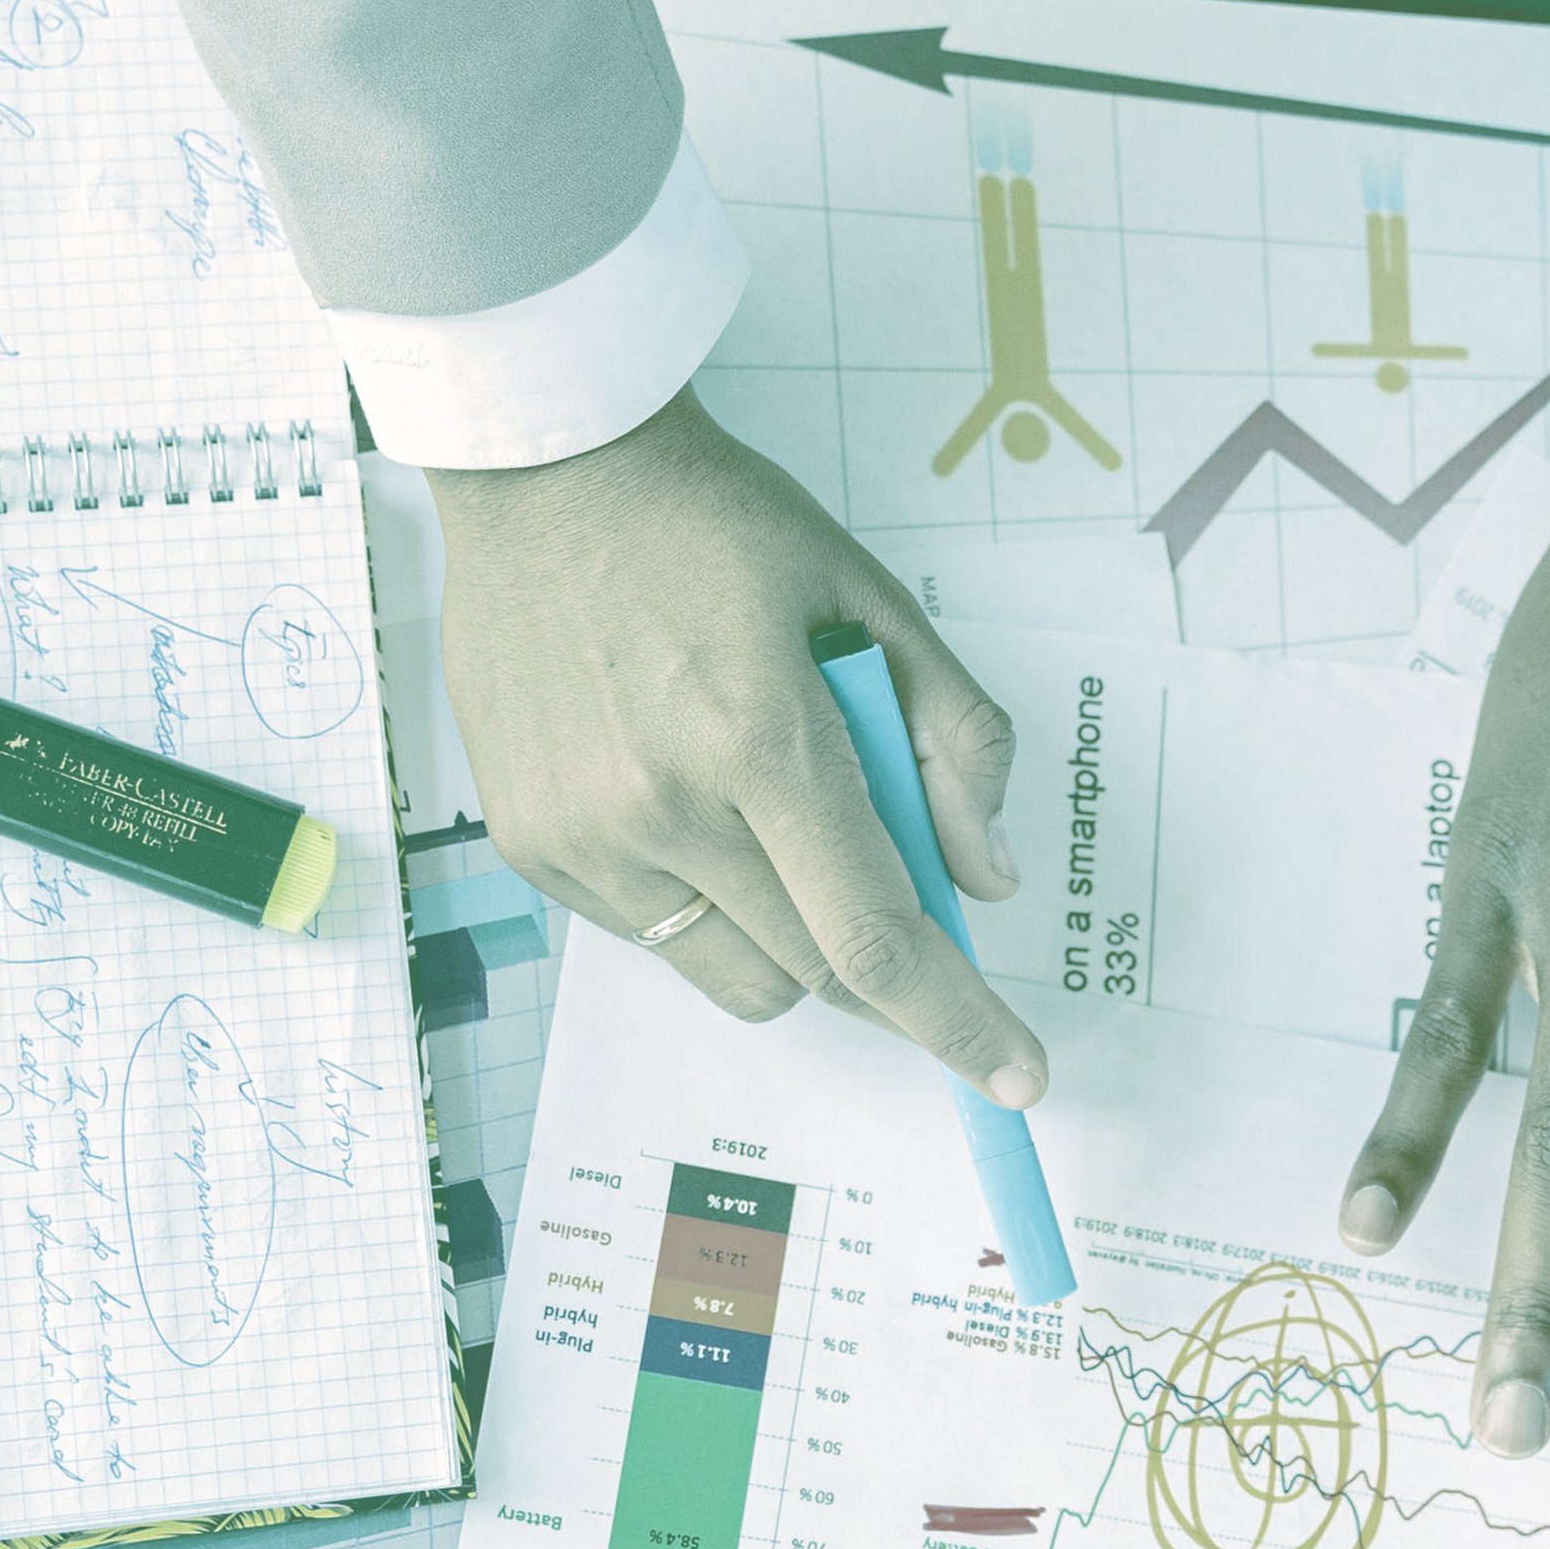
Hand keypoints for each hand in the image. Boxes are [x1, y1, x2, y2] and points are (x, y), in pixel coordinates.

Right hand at [428, 388, 1047, 1105]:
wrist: (544, 471)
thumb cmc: (713, 524)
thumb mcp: (869, 599)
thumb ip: (951, 740)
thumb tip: (986, 879)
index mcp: (760, 736)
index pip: (874, 933)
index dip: (956, 1020)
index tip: (1015, 1076)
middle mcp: (663, 804)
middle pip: (817, 973)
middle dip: (885, 967)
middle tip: (903, 896)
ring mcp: (585, 835)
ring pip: (736, 975)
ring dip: (791, 939)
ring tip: (772, 819)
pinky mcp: (533, 847)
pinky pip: (657, 937)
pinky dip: (707, 904)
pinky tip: (691, 801)